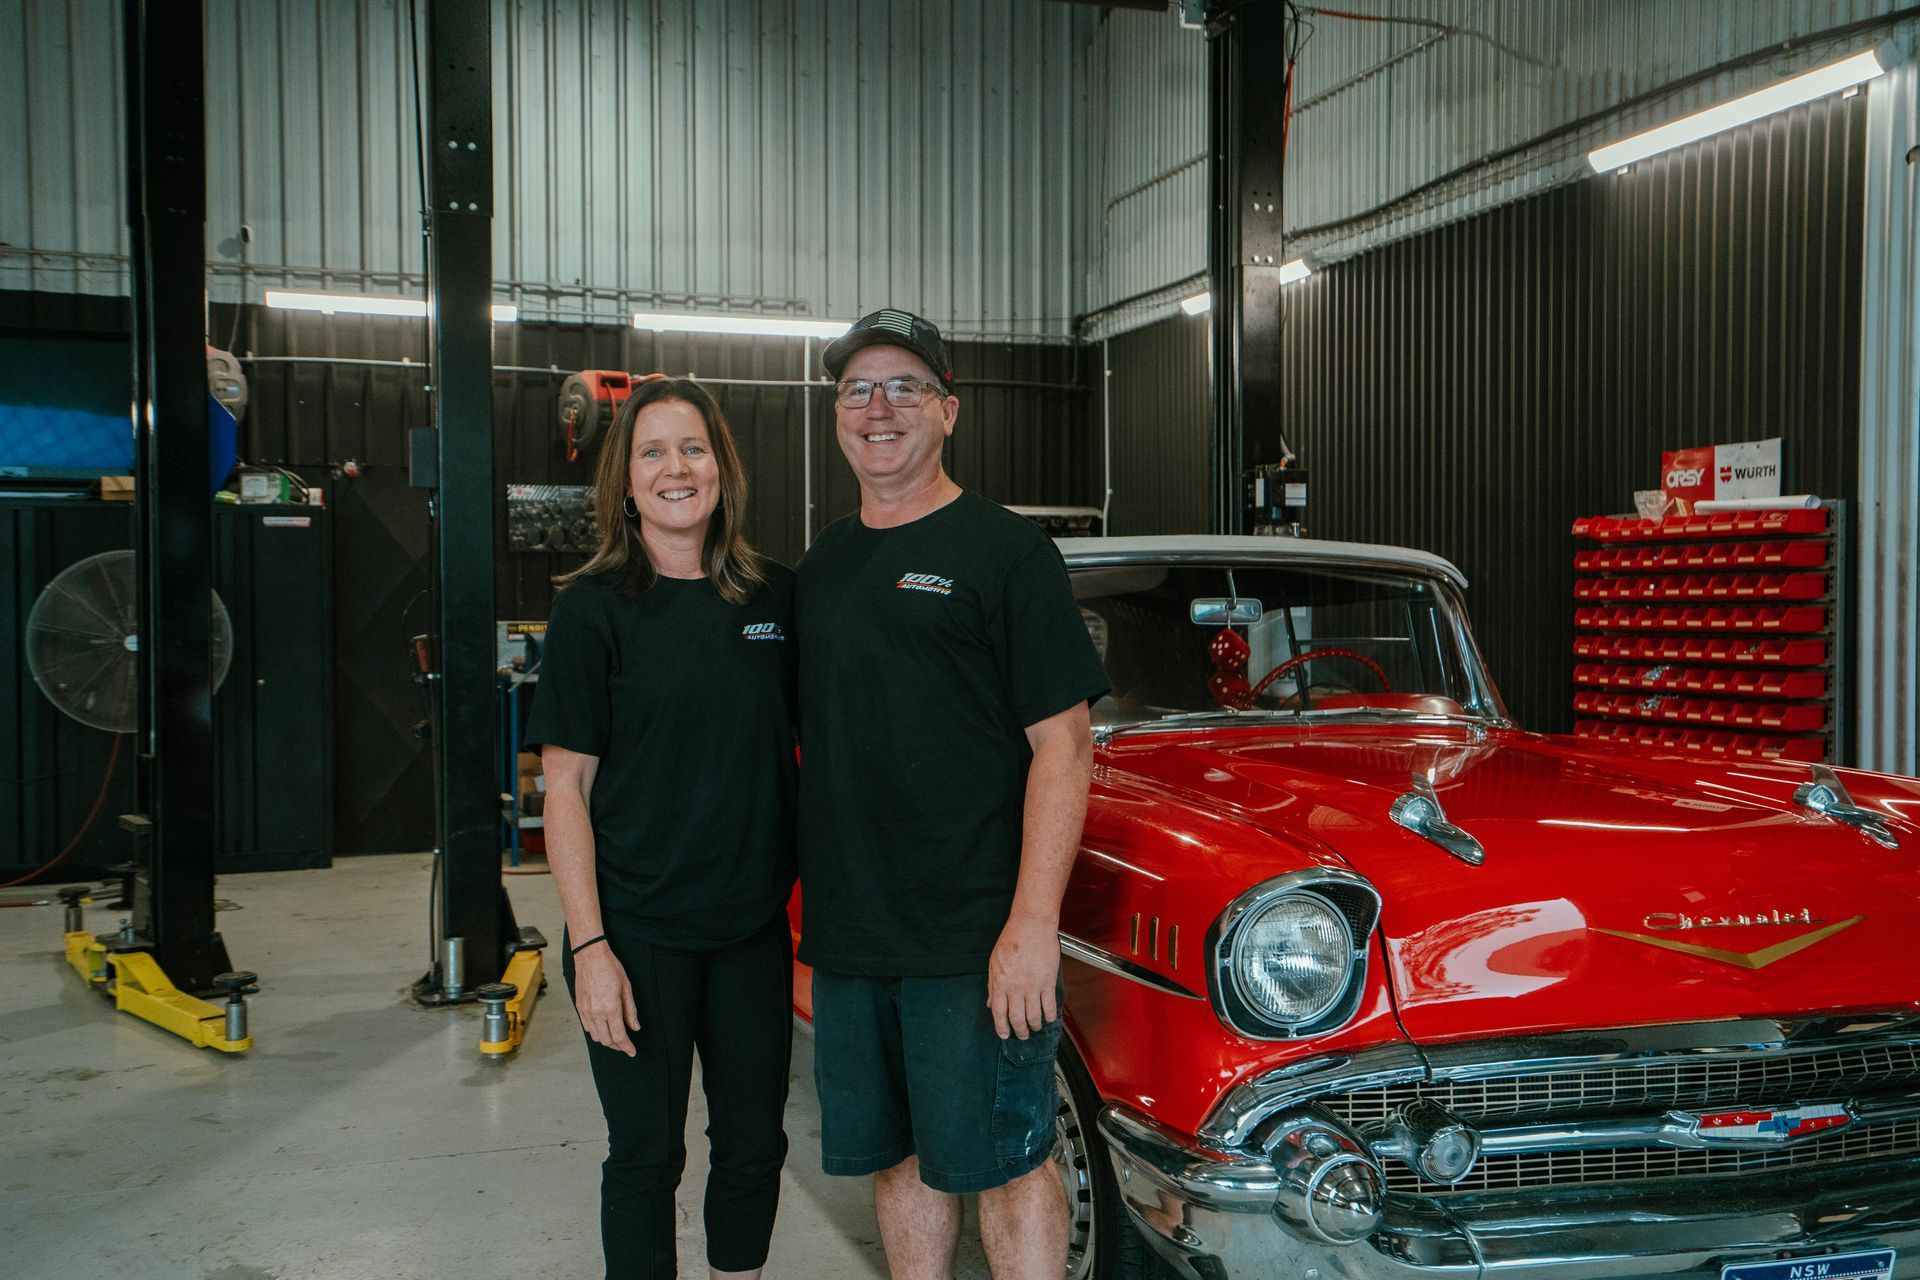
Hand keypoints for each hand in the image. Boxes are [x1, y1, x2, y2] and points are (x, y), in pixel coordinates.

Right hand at [572, 944, 640, 1055]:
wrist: (590, 956)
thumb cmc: (610, 968)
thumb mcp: (626, 988)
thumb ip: (630, 1011)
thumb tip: (635, 1027)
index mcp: (610, 1008)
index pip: (619, 1036)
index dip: (626, 1046)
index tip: (632, 1051)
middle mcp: (596, 1012)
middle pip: (606, 1040)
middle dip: (617, 1046)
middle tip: (626, 1046)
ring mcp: (585, 1011)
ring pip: (595, 1036)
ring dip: (606, 1041)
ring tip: (616, 1039)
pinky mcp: (579, 1007)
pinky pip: (587, 1027)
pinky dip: (596, 1033)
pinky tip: (603, 1029)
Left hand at [986, 915, 1059, 1039]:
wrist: (1032, 925)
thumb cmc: (1012, 939)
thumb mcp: (994, 961)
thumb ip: (992, 985)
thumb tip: (991, 1003)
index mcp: (1001, 983)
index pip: (999, 1013)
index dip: (1001, 1028)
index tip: (1004, 1034)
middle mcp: (1016, 988)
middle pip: (1017, 1019)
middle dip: (1020, 1031)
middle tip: (1022, 1035)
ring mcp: (1033, 986)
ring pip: (1034, 1016)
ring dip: (1034, 1026)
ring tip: (1035, 1028)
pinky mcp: (1048, 982)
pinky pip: (1049, 1005)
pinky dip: (1049, 1016)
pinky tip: (1048, 1018)